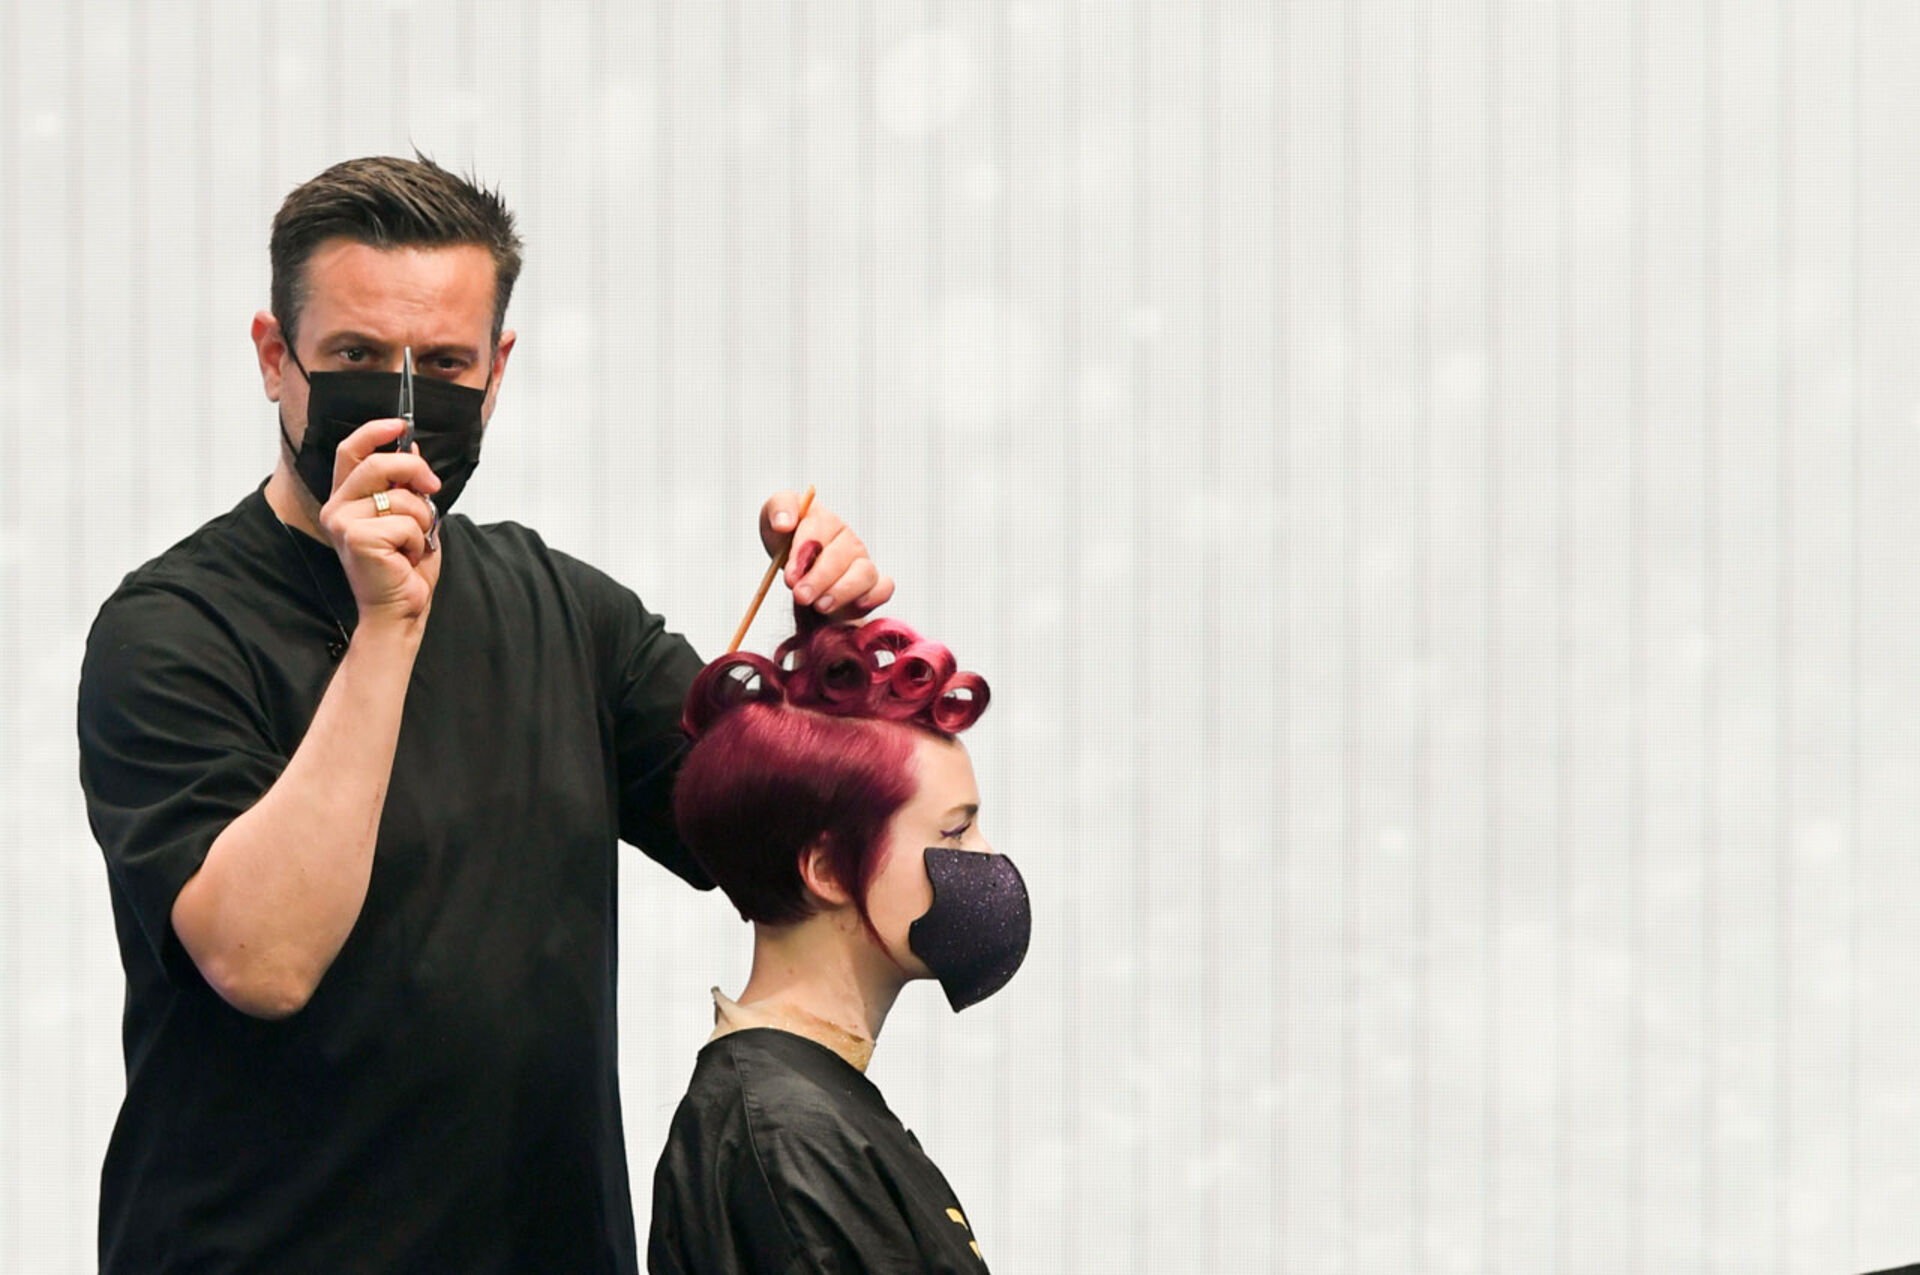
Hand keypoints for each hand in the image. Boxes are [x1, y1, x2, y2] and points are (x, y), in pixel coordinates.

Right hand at [319, 418, 444, 626]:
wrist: (400, 610)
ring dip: (421, 520)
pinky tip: (405, 558)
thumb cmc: (404, 569)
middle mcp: (337, 508)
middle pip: (378, 463)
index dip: (375, 431)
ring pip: (401, 497)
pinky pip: (406, 522)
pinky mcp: (356, 537)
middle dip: (415, 471)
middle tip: (432, 488)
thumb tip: (413, 448)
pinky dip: (417, 540)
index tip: (400, 424)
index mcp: (347, 499)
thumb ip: (406, 485)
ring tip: (411, 544)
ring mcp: (343, 522)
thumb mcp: (411, 517)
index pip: (351, 451)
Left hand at [760, 492, 894, 618]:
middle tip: (800, 595)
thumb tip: (784, 523)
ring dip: (842, 590)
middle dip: (819, 578)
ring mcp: (862, 562)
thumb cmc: (785, 542)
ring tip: (820, 606)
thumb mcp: (772, 519)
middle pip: (840, 556)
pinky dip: (875, 595)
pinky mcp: (871, 585)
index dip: (804, 554)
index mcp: (824, 520)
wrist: (795, 571)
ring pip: (864, 573)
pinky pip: (884, 588)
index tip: (790, 576)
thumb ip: (778, 510)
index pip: (818, 530)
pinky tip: (858, 604)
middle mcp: (847, 540)